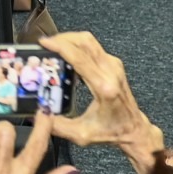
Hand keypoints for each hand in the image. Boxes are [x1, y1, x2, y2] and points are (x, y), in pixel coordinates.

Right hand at [40, 32, 163, 171]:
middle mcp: (111, 72)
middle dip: (63, 38)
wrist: (133, 129)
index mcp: (104, 87)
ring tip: (53, 47)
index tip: (44, 43)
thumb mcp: (81, 135)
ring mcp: (114, 65)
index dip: (60, 46)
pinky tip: (66, 54)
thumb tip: (39, 115)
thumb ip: (57, 126)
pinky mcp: (113, 64)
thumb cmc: (112, 132)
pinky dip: (77, 45)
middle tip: (45, 44)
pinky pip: (93, 47)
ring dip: (70, 39)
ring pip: (90, 41)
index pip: (80, 58)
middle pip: (85, 42)